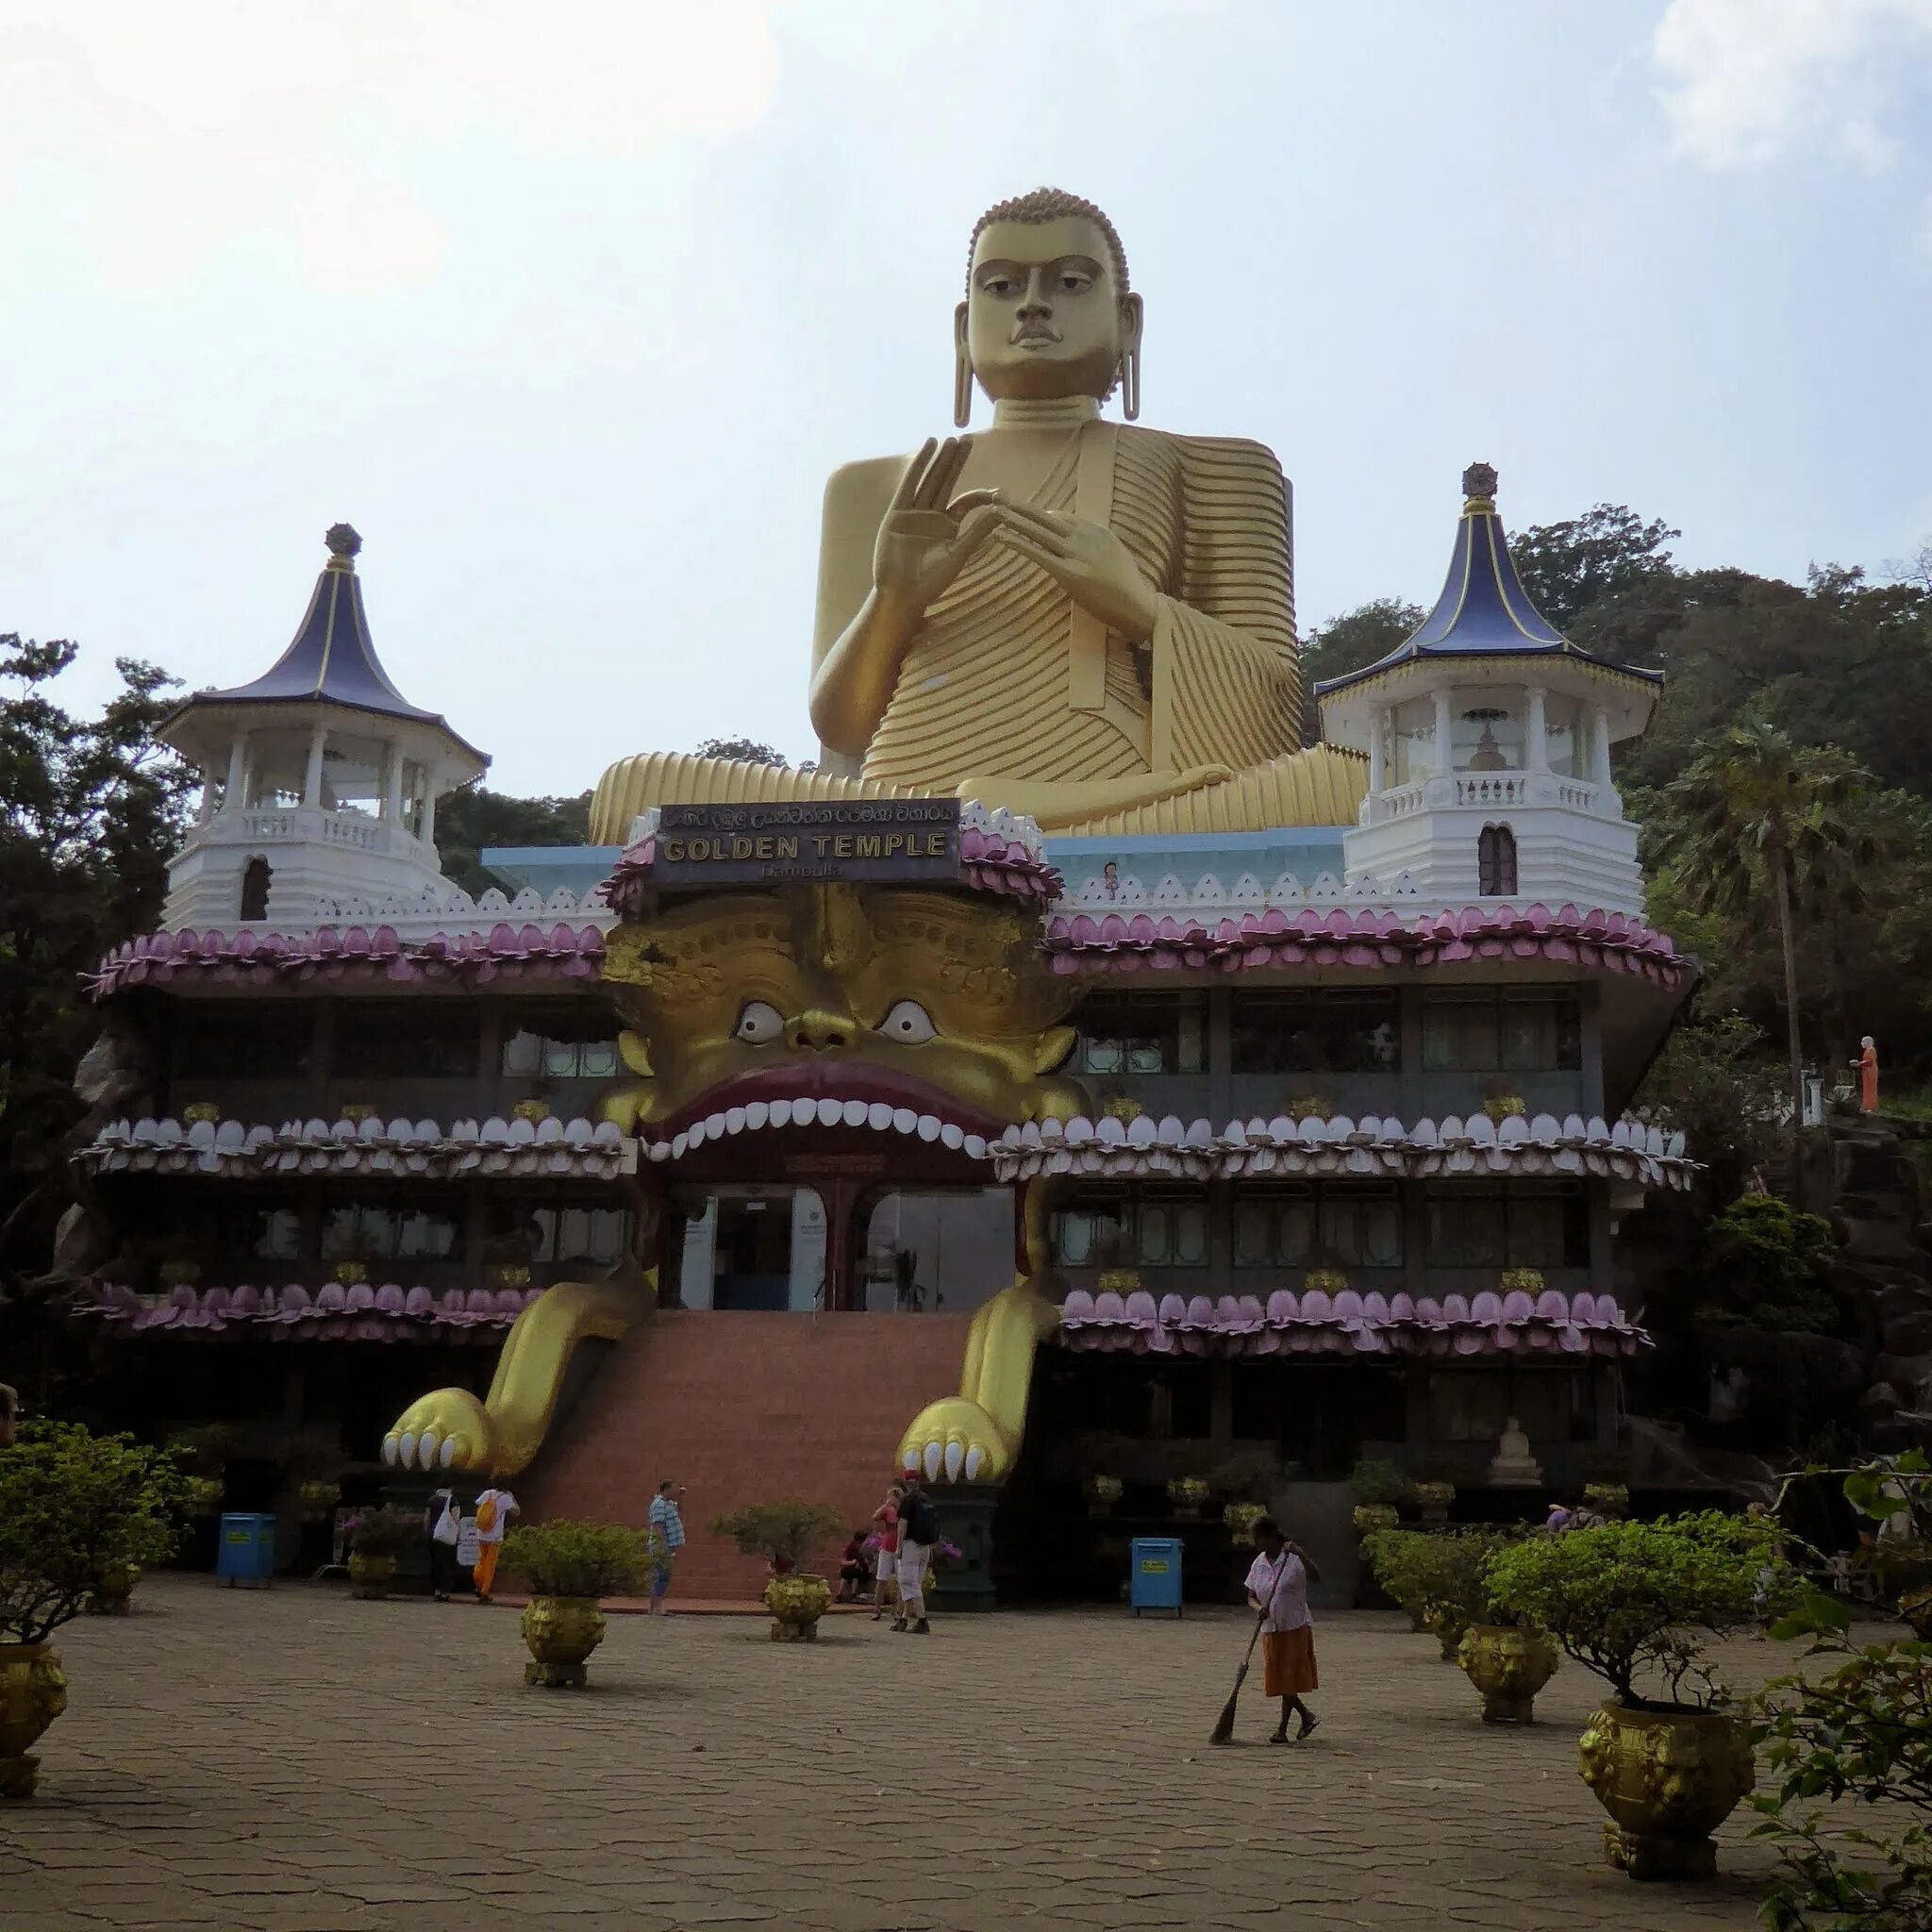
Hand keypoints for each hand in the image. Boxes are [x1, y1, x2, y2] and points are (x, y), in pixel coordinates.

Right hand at [872, 436, 1002, 614]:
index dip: (981, 494)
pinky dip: (919, 466)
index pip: (967, 502)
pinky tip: (928, 448)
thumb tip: (1001, 512)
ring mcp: (914, 513)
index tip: (997, 492)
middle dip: (956, 462)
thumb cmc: (931, 581)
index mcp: (949, 527)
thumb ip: (977, 532)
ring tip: (949, 439)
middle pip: (947, 482)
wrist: (902, 593)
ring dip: (939, 459)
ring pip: (930, 480)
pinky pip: (910, 485)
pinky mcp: (898, 513)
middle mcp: (932, 516)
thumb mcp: (959, 554)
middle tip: (967, 439)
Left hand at [993, 500, 1161, 642]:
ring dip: (1014, 520)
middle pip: (1048, 518)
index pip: (1064, 517)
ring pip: (1040, 532)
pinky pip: (1038, 554)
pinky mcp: (1069, 573)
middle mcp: (1087, 538)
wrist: (1138, 606)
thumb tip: (1071, 539)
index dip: (1041, 514)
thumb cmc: (1125, 586)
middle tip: (1000, 497)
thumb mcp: (1113, 555)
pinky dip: (1017, 543)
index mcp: (1098, 531)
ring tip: (994, 511)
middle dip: (1022, 507)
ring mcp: (1078, 555)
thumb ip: (1093, 544)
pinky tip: (1001, 537)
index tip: (1024, 511)